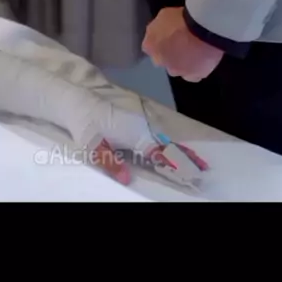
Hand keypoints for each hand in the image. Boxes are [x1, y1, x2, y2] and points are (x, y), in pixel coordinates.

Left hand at [77, 97, 206, 186]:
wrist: (78, 103)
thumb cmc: (86, 125)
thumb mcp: (94, 147)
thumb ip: (111, 163)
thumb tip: (127, 179)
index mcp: (134, 135)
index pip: (160, 153)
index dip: (177, 163)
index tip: (193, 171)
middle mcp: (141, 128)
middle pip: (168, 146)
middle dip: (185, 157)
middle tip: (203, 169)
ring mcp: (139, 124)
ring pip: (163, 140)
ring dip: (178, 152)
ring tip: (195, 163)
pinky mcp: (135, 123)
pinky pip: (156, 136)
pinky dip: (168, 145)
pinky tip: (173, 152)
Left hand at [142, 7, 223, 81]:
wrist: (202, 28)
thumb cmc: (182, 18)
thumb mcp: (164, 15)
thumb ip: (159, 27)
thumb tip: (161, 31)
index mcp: (149, 45)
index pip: (151, 46)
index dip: (161, 41)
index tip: (170, 36)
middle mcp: (160, 61)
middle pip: (163, 60)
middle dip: (170, 54)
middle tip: (183, 43)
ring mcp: (177, 70)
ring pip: (178, 69)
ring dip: (183, 63)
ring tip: (195, 52)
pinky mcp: (193, 76)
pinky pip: (194, 75)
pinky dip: (197, 70)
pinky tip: (203, 61)